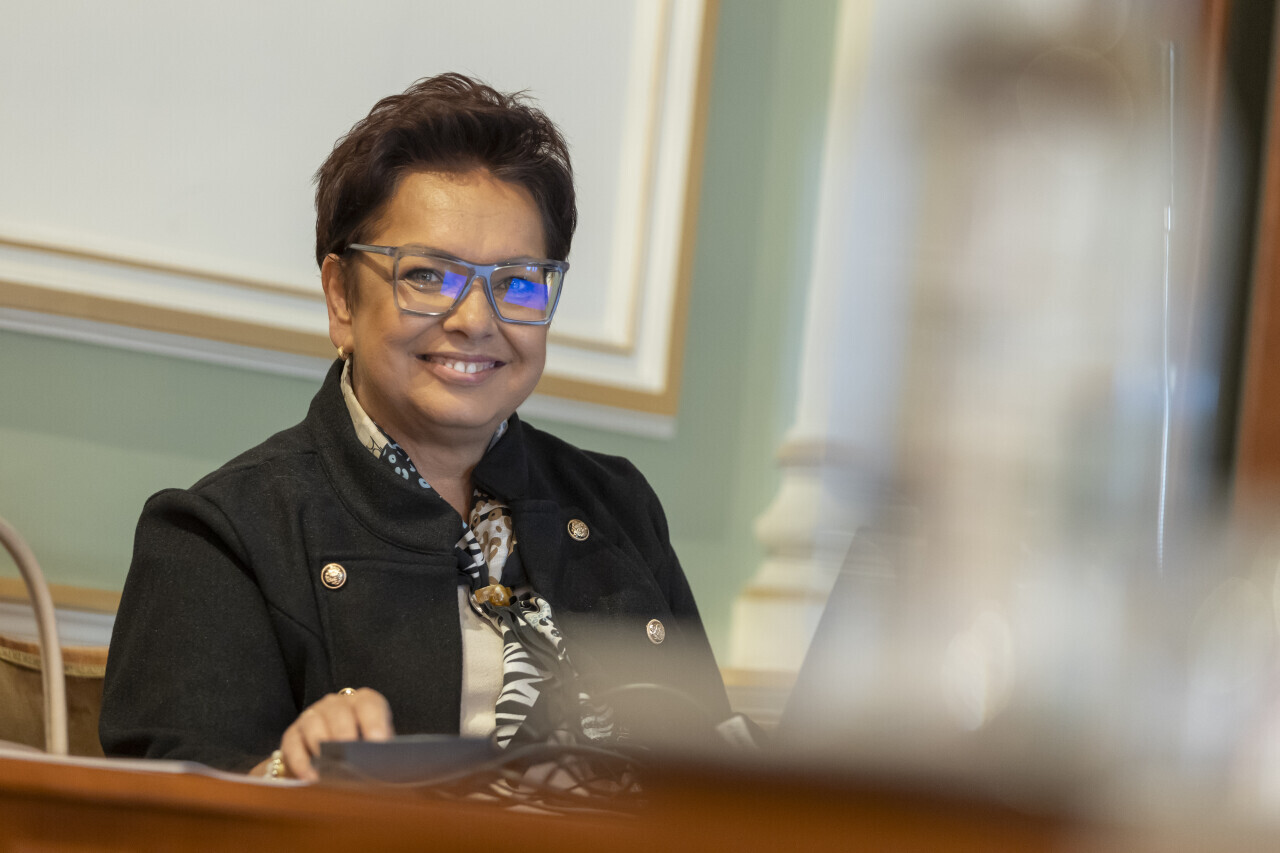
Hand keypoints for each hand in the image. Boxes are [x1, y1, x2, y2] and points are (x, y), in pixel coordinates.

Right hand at [264, 687, 393, 781]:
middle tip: (351, 756)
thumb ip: (379, 750)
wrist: (329, 757)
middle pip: (339, 712)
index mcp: (362, 702)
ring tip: (330, 769)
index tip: (378, 742)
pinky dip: (302, 763)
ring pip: (314, 724)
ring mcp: (311, 716)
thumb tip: (385, 763)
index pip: (369, 704)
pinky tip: (311, 778)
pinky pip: (294, 745)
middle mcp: (336, 704)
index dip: (374, 722)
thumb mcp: (373, 747)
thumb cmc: (359, 750)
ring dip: (322, 747)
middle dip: (345, 733)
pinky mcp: (292, 734)